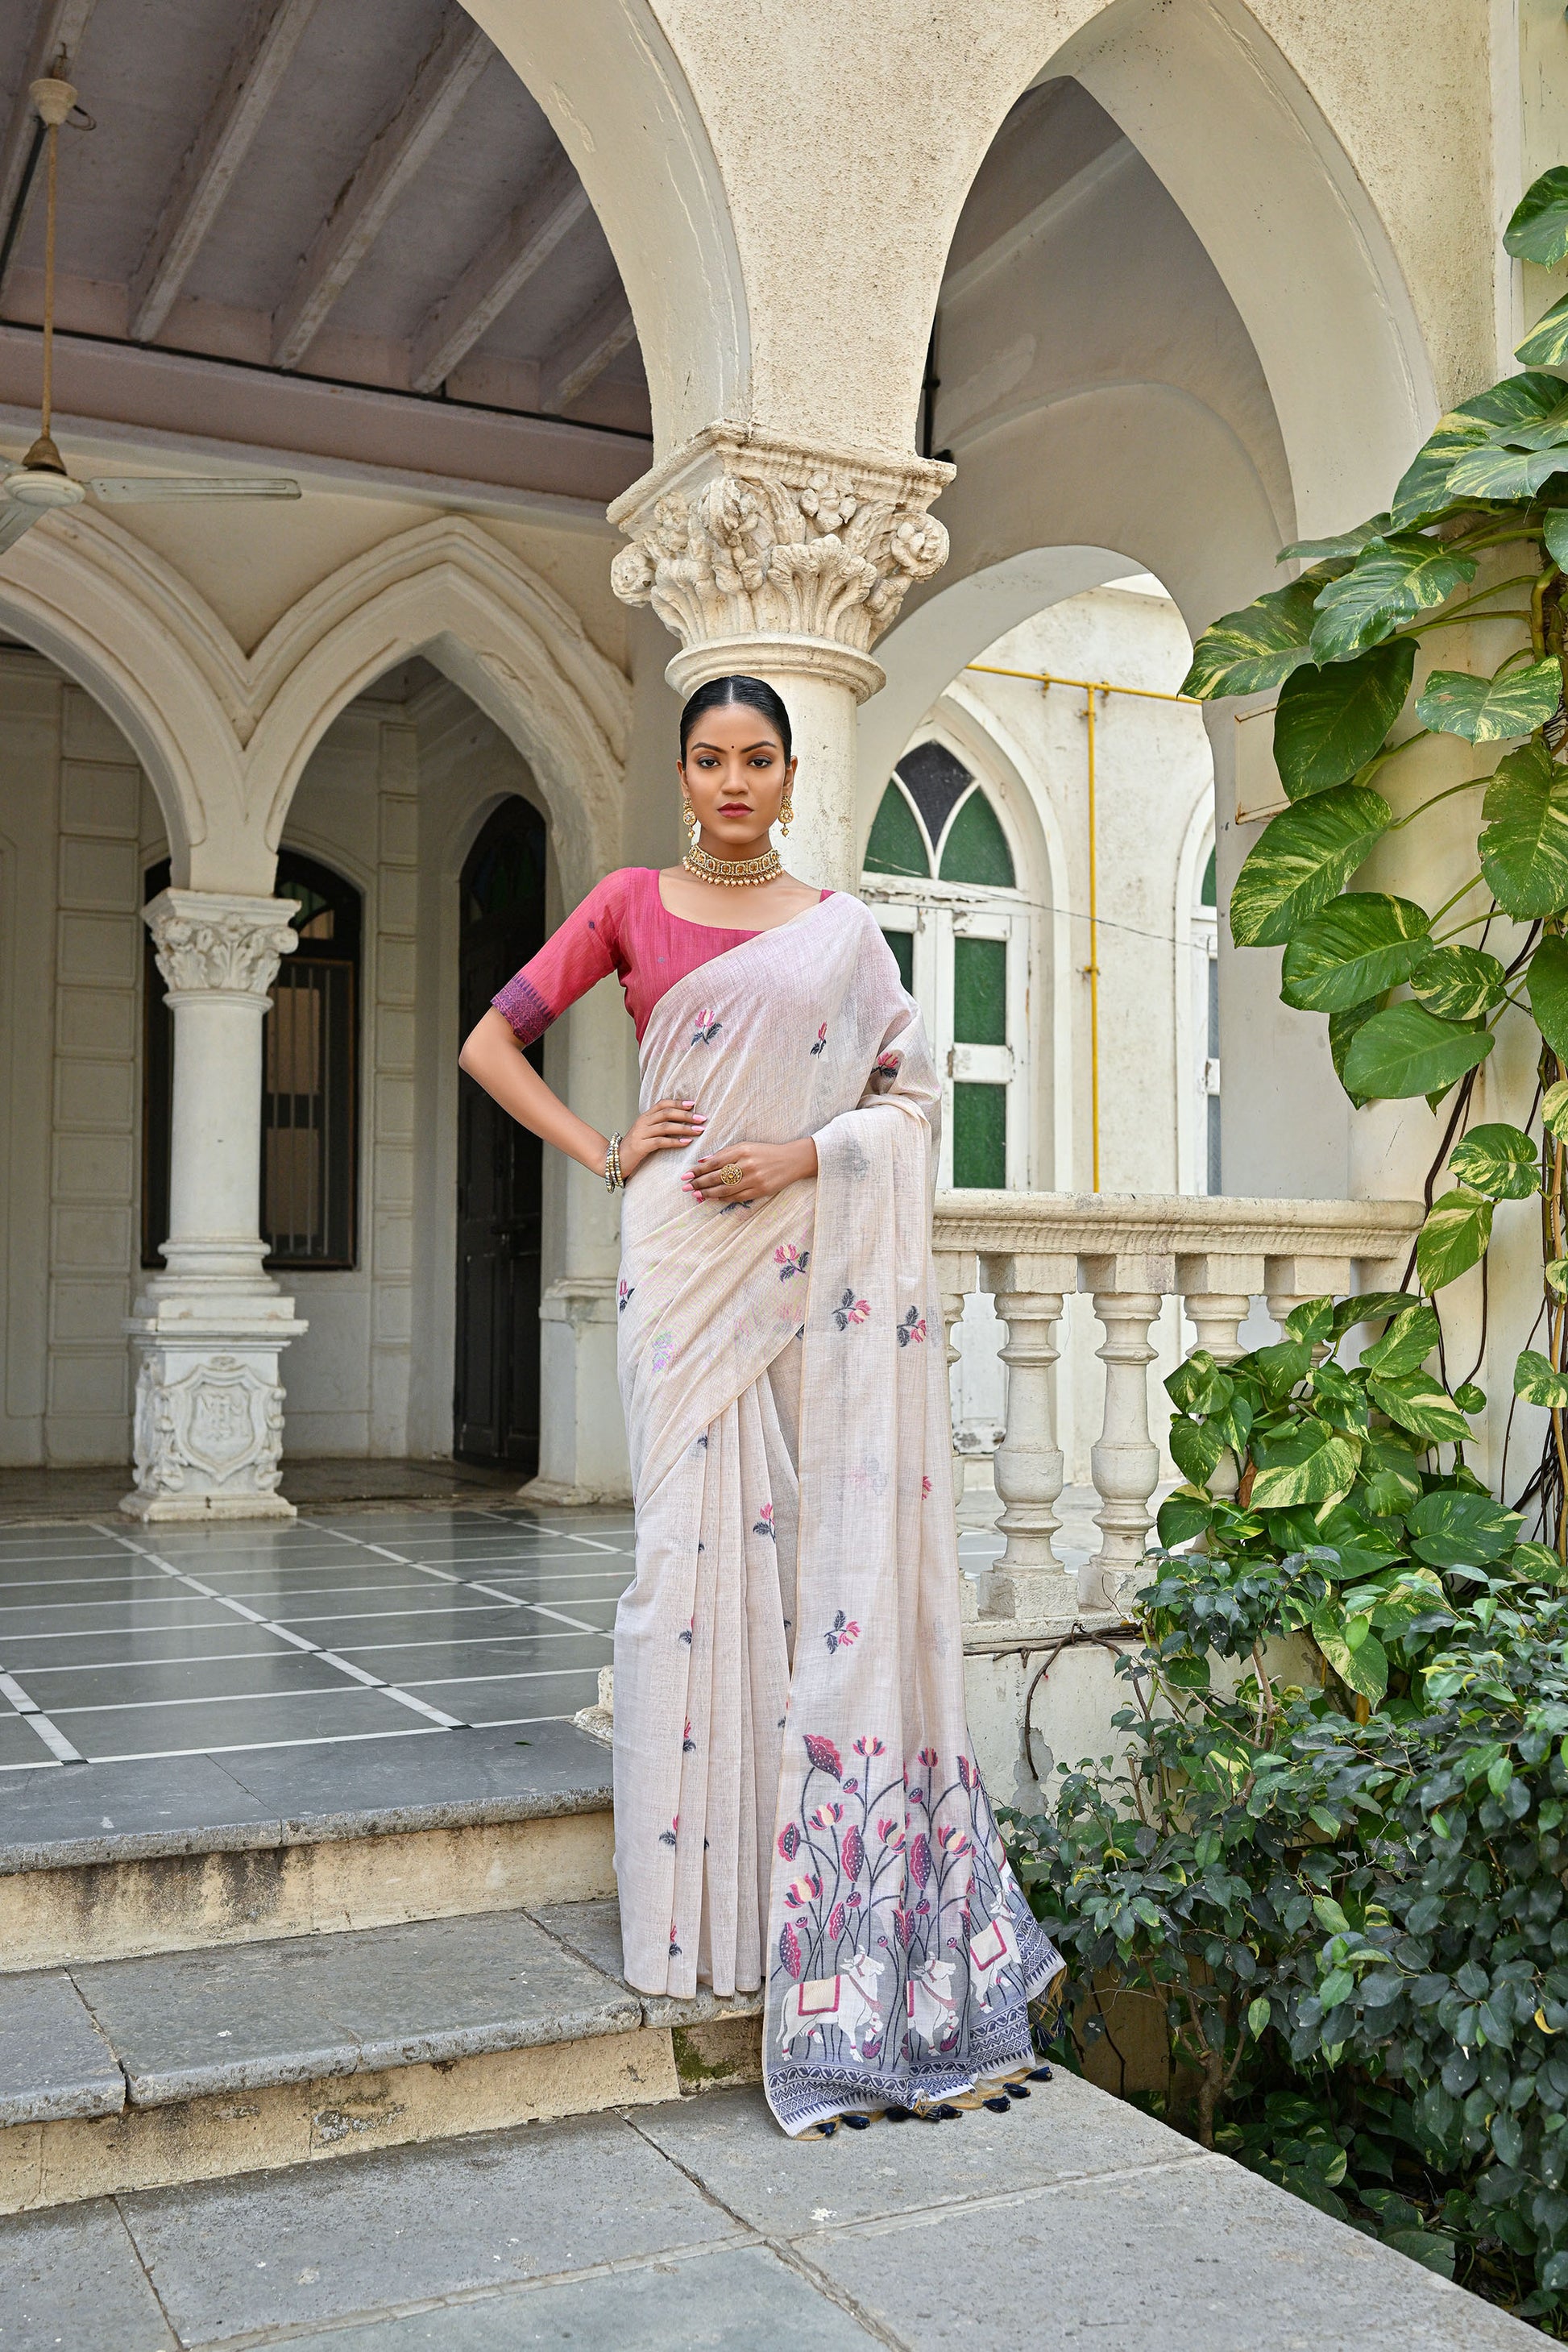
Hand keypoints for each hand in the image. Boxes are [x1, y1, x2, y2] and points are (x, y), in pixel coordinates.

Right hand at [620, 1098, 704, 1179]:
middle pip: (667, 1113)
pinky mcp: (640, 1146)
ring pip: (665, 1126)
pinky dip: (675, 1141)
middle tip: (702, 1119)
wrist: (614, 1160)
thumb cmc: (634, 1148)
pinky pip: (660, 1141)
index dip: (678, 1103)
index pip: (662, 1104)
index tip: (693, 1104)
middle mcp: (642, 1122)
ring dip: (684, 1128)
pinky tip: (686, 1142)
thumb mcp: (646, 1134)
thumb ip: (659, 1127)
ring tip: (699, 1130)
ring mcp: (640, 1133)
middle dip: (686, 1115)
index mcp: (645, 1117)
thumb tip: (681, 1124)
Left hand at [684, 1138, 816, 1204]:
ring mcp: (754, 1179)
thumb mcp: (746, 1146)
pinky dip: (723, 1198)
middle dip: (699, 1183)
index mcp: (742, 1150)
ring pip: (725, 1189)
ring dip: (708, 1193)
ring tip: (697, 1195)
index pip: (714, 1162)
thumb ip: (725, 1154)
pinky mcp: (760, 1190)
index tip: (686, 1175)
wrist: (792, 1160)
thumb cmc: (765, 1152)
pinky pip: (737, 1197)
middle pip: (717, 1177)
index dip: (698, 1170)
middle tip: (687, 1187)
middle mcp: (747, 1165)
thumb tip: (703, 1161)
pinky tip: (713, 1198)